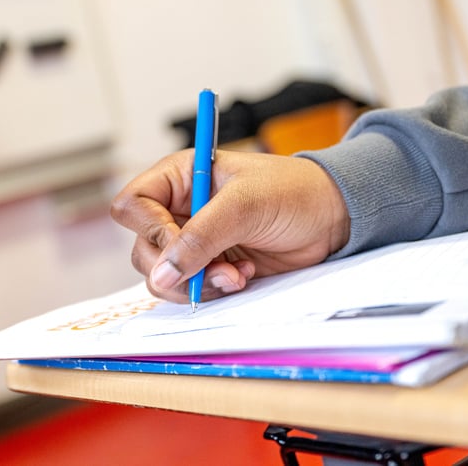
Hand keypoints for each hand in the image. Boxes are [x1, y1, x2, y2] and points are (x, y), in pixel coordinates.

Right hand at [110, 150, 349, 303]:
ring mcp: (194, 240)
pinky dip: (213, 289)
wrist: (334, 218)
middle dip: (178, 265)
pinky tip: (243, 274)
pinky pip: (190, 288)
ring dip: (198, 282)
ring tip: (236, 272)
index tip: (178, 243)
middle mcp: (179, 209)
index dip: (149, 229)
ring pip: (163, 275)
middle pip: (143, 248)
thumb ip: (200, 237)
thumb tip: (162, 273)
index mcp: (180, 178)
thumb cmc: (294, 192)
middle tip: (213, 267)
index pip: (133, 205)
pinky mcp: (211, 265)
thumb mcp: (245, 205)